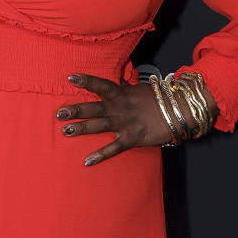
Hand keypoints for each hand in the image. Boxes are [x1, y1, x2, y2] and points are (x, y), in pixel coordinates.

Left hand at [55, 72, 181, 165]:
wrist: (178, 111)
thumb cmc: (156, 99)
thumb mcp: (137, 88)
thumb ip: (122, 84)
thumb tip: (115, 75)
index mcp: (121, 93)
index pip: (101, 85)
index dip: (86, 81)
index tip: (70, 77)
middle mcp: (120, 107)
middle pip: (94, 108)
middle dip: (76, 110)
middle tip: (59, 113)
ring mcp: (125, 123)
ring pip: (99, 126)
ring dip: (81, 129)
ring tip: (65, 131)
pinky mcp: (132, 138)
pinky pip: (114, 148)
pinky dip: (100, 155)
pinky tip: (87, 161)